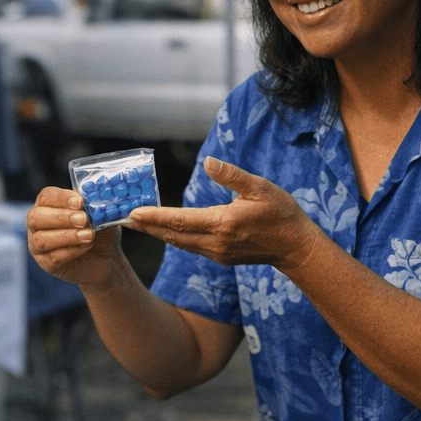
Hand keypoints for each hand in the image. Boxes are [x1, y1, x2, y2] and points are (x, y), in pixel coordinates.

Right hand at [26, 185, 124, 287]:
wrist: (104, 259)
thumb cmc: (99, 232)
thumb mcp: (102, 217)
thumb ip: (98, 209)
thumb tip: (99, 204)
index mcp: (48, 205)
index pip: (46, 196)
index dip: (62, 198)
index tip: (80, 202)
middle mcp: (37, 224)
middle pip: (36, 217)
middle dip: (61, 217)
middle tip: (83, 219)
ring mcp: (37, 245)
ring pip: (41, 239)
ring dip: (67, 236)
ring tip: (89, 235)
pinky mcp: (45, 263)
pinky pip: (52, 257)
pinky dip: (72, 251)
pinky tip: (86, 246)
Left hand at [125, 157, 320, 270]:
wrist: (296, 248)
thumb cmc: (281, 214)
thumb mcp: (261, 188)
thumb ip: (233, 176)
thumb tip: (208, 163)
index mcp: (223, 224)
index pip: (180, 220)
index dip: (155, 217)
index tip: (133, 213)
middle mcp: (215, 243)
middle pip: (173, 235)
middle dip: (147, 227)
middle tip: (123, 219)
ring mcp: (217, 253)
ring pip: (180, 243)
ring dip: (158, 233)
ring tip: (137, 223)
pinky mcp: (221, 257)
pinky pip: (191, 247)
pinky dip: (174, 238)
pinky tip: (165, 230)